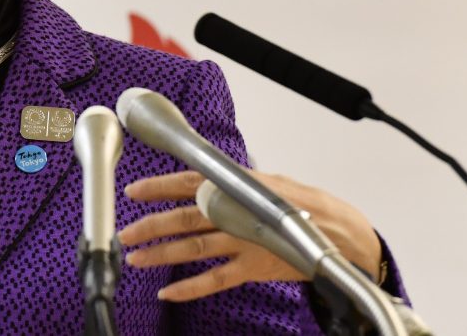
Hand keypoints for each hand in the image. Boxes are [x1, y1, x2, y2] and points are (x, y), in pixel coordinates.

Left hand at [117, 170, 381, 302]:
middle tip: (125, 232)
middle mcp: (238, 212)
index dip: (160, 186)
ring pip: (196, 248)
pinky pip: (217, 279)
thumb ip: (231, 180)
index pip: (190, 182)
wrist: (342, 233)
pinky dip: (191, 287)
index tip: (133, 190)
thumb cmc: (300, 202)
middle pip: (186, 217)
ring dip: (163, 253)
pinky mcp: (255, 268)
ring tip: (136, 258)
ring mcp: (246, 241)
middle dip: (152, 224)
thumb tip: (199, 176)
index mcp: (237, 186)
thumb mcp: (264, 180)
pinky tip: (168, 291)